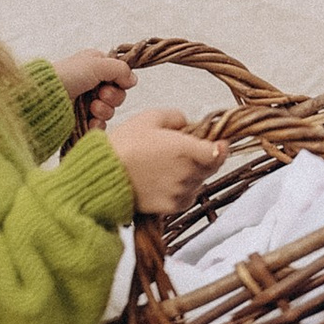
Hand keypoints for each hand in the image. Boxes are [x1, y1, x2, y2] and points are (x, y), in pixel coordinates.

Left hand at [55, 49, 132, 122]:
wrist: (44, 98)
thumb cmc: (66, 75)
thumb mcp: (95, 63)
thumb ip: (120, 69)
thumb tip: (133, 79)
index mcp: (94, 67)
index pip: (119, 76)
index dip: (120, 81)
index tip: (114, 82)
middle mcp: (91, 84)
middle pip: (118, 95)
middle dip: (112, 97)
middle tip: (100, 95)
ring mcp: (86, 102)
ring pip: (110, 111)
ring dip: (104, 110)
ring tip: (92, 108)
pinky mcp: (81, 120)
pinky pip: (100, 125)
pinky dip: (97, 124)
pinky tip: (90, 121)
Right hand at [110, 106, 225, 218]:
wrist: (102, 176)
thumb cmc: (122, 147)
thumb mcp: (148, 118)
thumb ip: (174, 117)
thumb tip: (186, 123)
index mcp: (187, 150)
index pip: (220, 152)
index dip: (220, 146)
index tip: (216, 141)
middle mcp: (189, 173)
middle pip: (211, 167)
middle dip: (203, 157)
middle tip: (182, 150)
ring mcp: (181, 191)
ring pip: (198, 181)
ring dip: (190, 173)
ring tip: (166, 165)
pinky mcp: (171, 206)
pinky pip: (186, 196)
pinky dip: (180, 188)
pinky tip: (162, 180)